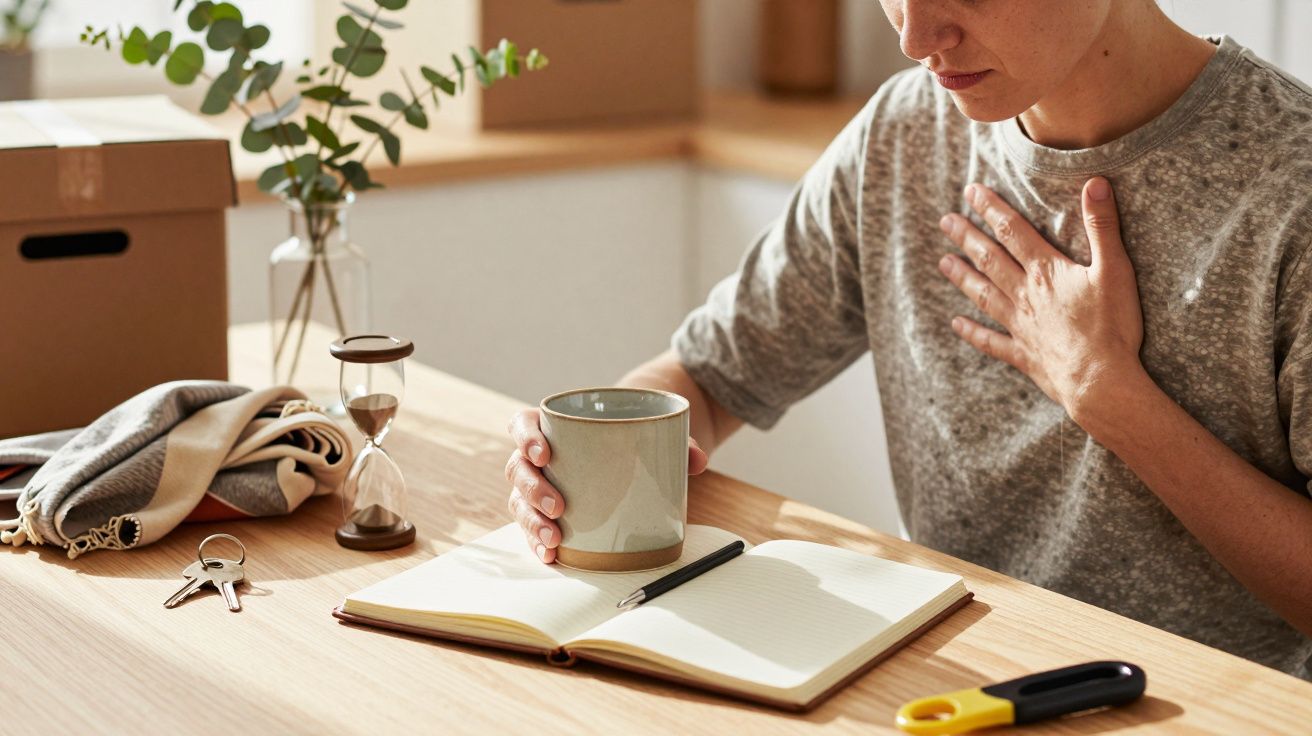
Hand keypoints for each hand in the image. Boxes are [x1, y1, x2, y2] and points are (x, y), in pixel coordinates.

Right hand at [505, 408, 708, 562]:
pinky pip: (534, 527)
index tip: (544, 454)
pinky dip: (539, 542)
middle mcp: (538, 456)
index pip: (524, 424)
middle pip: (518, 468)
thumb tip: (698, 460)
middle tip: (559, 506)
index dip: (526, 438)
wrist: (636, 446)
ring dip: (532, 522)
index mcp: (554, 425)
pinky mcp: (548, 512)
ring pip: (521, 502)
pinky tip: (550, 555)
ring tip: (554, 539)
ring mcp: (540, 485)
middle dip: (533, 490)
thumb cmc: (635, 433)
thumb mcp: (654, 430)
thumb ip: (677, 441)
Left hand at [935, 177, 1144, 417]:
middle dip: (967, 237)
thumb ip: (1102, 226)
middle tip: (945, 221)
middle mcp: (1025, 295)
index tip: (970, 192)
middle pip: (990, 259)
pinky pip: (991, 341)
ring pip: (983, 295)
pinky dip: (972, 332)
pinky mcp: (1022, 354)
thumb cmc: (1112, 326)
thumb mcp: (1115, 269)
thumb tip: (1094, 183)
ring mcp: (1020, 326)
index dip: (991, 209)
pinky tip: (956, 324)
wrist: (1100, 381)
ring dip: (962, 277)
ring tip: (943, 262)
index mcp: (1046, 272)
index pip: (1012, 231)